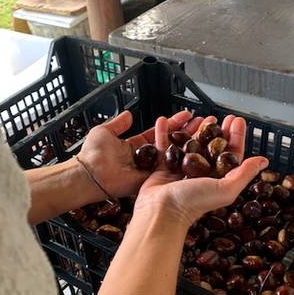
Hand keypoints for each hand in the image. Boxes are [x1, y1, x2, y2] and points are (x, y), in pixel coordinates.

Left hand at [77, 110, 202, 198]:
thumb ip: (118, 123)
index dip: (173, 124)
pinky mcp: (151, 180)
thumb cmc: (93, 153)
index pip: (159, 133)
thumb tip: (129, 114)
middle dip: (187, 132)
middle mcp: (145, 158)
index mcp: (135, 146)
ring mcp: (150, 170)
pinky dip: (182, 161)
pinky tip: (197, 151)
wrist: (89, 173)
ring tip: (204, 132)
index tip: (187, 115)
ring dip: (189, 144)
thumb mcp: (104, 131)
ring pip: (173, 155)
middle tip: (203, 122)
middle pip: (171, 143)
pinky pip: (169, 169)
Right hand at [134, 115, 268, 226]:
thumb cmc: (192, 203)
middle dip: (216, 131)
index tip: (237, 121)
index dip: (235, 137)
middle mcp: (200, 175)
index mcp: (217, 179)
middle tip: (220, 117)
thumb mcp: (226, 189)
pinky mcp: (162, 169)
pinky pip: (164, 147)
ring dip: (194, 130)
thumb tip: (263, 161)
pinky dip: (165, 134)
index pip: (230, 154)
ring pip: (189, 144)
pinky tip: (166, 122)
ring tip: (198, 117)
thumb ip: (244, 174)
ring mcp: (181, 171)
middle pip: (211, 147)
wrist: (161, 211)